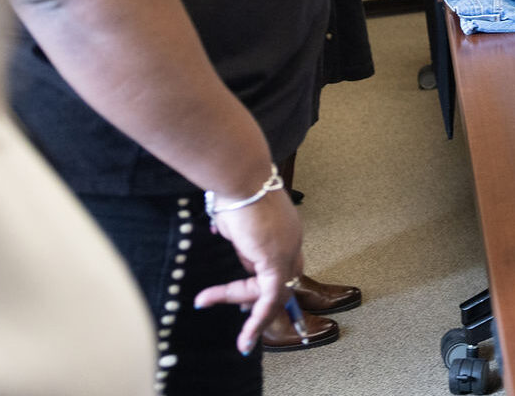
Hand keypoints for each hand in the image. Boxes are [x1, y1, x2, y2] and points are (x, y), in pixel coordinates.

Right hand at [193, 189, 304, 356]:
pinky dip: (258, 321)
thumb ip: (233, 232)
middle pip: (280, 281)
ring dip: (251, 315)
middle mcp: (292, 241)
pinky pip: (270, 299)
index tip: (242, 299)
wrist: (238, 177)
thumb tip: (222, 232)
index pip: (278, 264)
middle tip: (237, 314)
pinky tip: (245, 339)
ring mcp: (288, 251)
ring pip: (274, 294)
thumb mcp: (233, 217)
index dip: (261, 283)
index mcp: (284, 230)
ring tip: (235, 332)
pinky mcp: (277, 261)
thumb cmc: (233, 189)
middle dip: (258, 302)